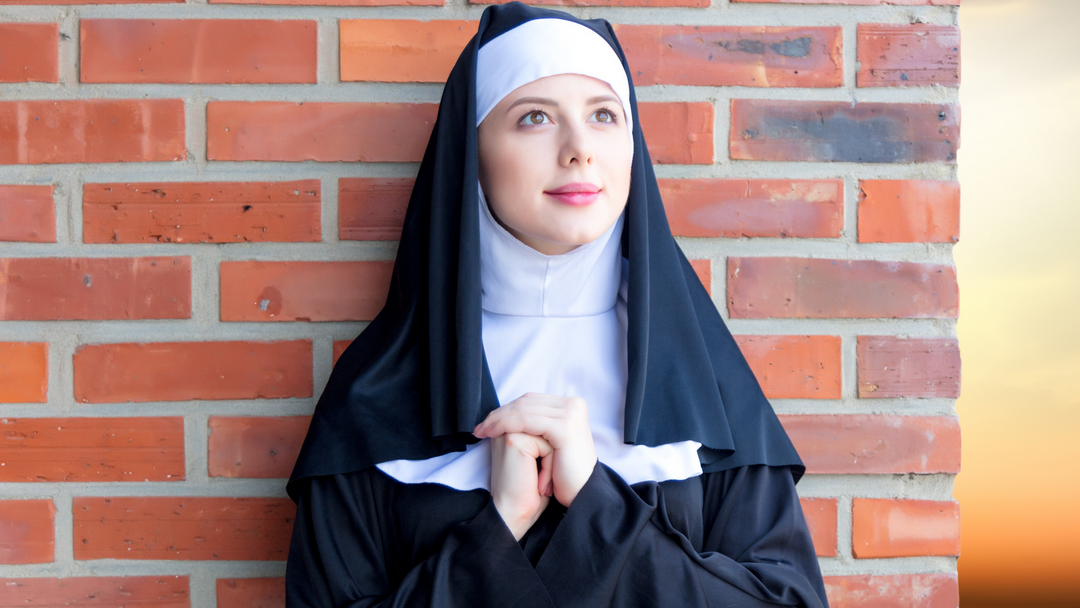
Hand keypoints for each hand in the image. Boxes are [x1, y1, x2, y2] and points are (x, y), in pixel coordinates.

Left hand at [475, 393, 596, 507]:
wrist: (577, 495)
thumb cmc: (561, 474)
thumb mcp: (548, 442)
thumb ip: (536, 423)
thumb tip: (507, 412)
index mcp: (571, 406)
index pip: (531, 400)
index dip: (506, 410)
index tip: (486, 423)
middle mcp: (574, 405)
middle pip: (527, 402)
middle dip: (499, 414)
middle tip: (480, 427)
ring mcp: (571, 414)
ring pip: (524, 410)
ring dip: (498, 419)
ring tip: (483, 431)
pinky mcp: (565, 427)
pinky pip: (528, 421)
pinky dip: (506, 425)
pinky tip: (493, 433)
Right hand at [490, 432, 552, 540]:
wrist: (515, 515)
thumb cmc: (528, 493)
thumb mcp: (539, 460)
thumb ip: (543, 440)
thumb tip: (563, 428)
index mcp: (510, 432)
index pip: (545, 431)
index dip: (549, 456)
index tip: (536, 479)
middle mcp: (506, 429)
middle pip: (548, 431)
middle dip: (550, 458)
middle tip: (539, 483)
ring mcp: (509, 433)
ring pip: (550, 436)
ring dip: (551, 463)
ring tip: (540, 484)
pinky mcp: (514, 441)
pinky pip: (547, 445)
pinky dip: (549, 467)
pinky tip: (539, 484)